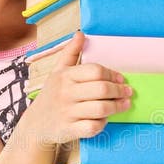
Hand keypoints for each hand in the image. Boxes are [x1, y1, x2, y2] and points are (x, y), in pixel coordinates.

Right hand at [27, 31, 132, 145]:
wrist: (36, 124)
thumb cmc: (52, 95)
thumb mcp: (58, 72)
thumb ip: (70, 53)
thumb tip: (81, 33)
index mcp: (65, 76)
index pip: (95, 71)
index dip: (111, 74)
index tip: (120, 79)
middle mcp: (66, 93)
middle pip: (102, 89)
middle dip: (119, 90)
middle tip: (127, 92)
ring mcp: (67, 112)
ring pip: (101, 109)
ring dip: (117, 106)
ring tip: (124, 104)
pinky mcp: (69, 130)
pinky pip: (93, 127)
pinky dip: (103, 123)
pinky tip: (105, 119)